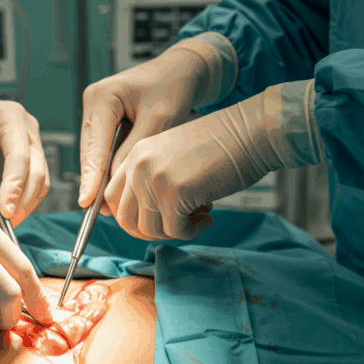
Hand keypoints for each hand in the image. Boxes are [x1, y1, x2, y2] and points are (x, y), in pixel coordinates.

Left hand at [0, 88, 48, 226]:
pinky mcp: (24, 160)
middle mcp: (25, 129)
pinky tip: (4, 214)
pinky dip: (20, 201)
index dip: (15, 184)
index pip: (20, 154)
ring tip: (3, 222)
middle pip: (37, 170)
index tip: (4, 209)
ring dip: (25, 204)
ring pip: (39, 180)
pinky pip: (30, 184)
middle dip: (23, 199)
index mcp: (10, 116)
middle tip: (4, 222)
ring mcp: (28, 145)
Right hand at [78, 34, 232, 210]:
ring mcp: (97, 113)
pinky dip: (111, 167)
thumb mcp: (160, 119)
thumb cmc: (174, 85)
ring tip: (110, 204)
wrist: (183, 69)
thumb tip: (115, 182)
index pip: (94, 146)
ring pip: (95, 154)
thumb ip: (135, 149)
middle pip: (90, 152)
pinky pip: (104, 150)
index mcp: (103, 96)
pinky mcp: (105, 121)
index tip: (87, 202)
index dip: (91, 177)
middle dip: (96, 181)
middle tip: (101, 211)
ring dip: (104, 176)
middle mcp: (94, 103)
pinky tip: (119, 186)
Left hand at [104, 82, 322, 240]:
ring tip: (197, 216)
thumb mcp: (172, 158)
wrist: (251, 132)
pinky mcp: (175, 192)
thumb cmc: (219, 147)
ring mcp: (154, 178)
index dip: (132, 217)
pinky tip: (209, 214)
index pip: (112, 198)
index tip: (156, 220)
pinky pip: (175, 231)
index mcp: (135, 154)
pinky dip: (192, 231)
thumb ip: (151, 181)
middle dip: (151, 231)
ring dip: (174, 231)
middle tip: (177, 225)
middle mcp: (138, 165)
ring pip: (149, 229)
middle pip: (125, 219)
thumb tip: (141, 220)